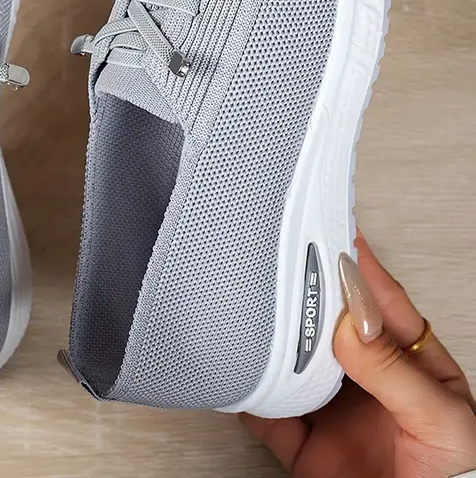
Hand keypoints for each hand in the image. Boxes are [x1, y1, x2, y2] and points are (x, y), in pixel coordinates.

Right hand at [241, 231, 475, 477]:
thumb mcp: (442, 422)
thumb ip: (395, 372)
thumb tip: (350, 324)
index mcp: (413, 369)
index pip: (382, 306)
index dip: (358, 268)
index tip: (332, 233)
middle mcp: (370, 384)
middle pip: (330, 330)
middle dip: (307, 300)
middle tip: (283, 269)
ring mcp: (337, 415)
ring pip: (295, 366)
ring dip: (275, 346)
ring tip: (257, 319)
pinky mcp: (308, 450)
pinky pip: (270, 417)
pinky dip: (251, 399)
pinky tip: (242, 378)